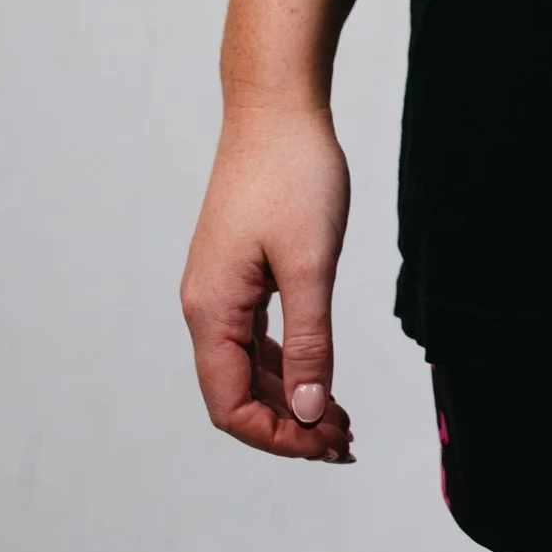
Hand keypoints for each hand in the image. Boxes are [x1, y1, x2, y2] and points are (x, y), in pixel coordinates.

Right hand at [180, 93, 355, 460]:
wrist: (276, 105)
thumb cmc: (294, 175)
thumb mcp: (312, 264)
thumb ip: (309, 343)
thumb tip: (309, 412)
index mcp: (212, 310)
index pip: (231, 406)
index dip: (278, 438)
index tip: (330, 446)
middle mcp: (205, 306)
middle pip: (237, 395)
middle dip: (289, 426)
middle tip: (346, 443)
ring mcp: (219, 289)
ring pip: (246, 369)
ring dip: (289, 400)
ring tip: (340, 422)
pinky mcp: (237, 272)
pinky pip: (254, 339)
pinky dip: (285, 365)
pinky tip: (318, 376)